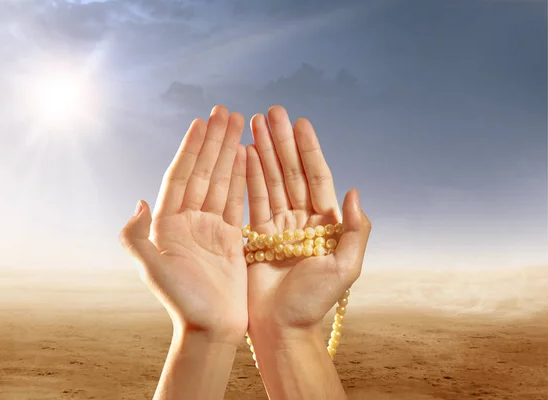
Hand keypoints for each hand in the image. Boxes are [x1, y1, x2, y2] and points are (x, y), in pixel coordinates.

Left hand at [119, 105, 247, 344]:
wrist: (211, 328)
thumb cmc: (182, 303)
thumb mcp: (153, 270)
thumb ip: (137, 237)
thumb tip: (139, 202)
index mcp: (167, 223)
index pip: (180, 177)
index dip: (190, 149)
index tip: (200, 122)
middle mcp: (187, 220)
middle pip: (202, 172)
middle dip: (213, 141)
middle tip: (225, 111)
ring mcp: (210, 226)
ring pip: (220, 181)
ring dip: (228, 152)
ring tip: (239, 124)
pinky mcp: (230, 236)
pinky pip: (236, 200)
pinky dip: (241, 177)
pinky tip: (246, 156)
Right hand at [246, 106, 370, 332]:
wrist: (281, 328)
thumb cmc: (314, 302)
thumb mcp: (345, 268)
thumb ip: (356, 231)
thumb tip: (355, 192)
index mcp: (326, 224)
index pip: (317, 178)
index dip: (309, 149)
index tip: (300, 122)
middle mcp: (302, 219)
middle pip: (291, 172)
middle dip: (281, 141)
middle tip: (271, 111)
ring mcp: (278, 226)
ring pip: (270, 181)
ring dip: (262, 152)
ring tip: (252, 123)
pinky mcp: (257, 235)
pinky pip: (252, 200)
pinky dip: (247, 176)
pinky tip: (242, 154)